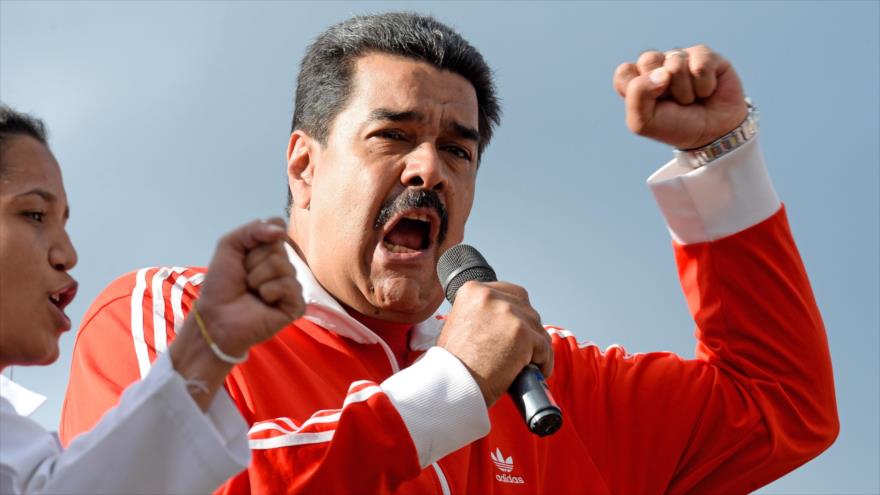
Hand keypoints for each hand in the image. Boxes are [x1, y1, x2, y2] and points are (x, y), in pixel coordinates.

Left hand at [195, 218, 304, 355]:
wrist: (215, 315)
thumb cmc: (221, 283)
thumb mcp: (230, 245)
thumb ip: (253, 229)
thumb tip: (281, 230)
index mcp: (272, 252)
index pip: (278, 227)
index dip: (257, 239)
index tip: (243, 256)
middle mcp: (285, 266)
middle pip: (278, 247)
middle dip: (254, 261)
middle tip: (245, 278)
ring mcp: (292, 286)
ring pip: (281, 266)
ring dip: (257, 278)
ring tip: (252, 291)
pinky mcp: (296, 305)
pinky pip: (289, 286)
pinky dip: (269, 292)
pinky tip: (263, 302)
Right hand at [437, 281, 551, 406]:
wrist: (453, 384)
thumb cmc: (454, 361)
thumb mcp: (459, 322)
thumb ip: (480, 312)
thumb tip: (503, 317)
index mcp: (473, 290)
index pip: (511, 293)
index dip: (516, 314)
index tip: (513, 332)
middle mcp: (491, 296)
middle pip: (527, 308)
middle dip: (527, 328)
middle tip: (521, 349)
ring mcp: (509, 313)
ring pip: (538, 328)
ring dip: (536, 346)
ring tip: (527, 363)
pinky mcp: (523, 334)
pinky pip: (545, 348)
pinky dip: (544, 362)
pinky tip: (535, 371)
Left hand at [613, 45, 747, 148]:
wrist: (713, 134)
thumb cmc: (675, 126)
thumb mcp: (644, 122)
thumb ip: (638, 95)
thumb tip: (663, 72)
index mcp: (637, 79)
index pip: (624, 72)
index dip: (637, 89)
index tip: (651, 105)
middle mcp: (656, 64)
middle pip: (648, 59)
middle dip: (662, 88)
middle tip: (672, 101)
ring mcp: (680, 57)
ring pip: (676, 64)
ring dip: (685, 91)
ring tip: (690, 99)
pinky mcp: (705, 55)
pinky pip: (701, 65)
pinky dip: (704, 86)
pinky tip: (706, 91)